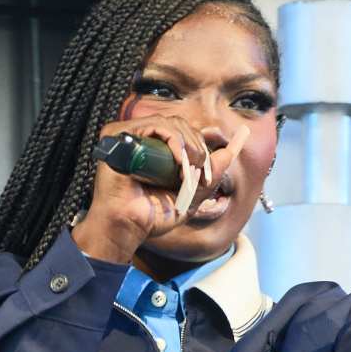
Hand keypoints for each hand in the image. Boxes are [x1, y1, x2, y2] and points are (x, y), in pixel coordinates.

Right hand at [72, 113, 249, 261]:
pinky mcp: (119, 134)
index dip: (202, 146)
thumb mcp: (191, 196)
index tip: (209, 170)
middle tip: (202, 173)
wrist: (127, 227)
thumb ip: (211, 175)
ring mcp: (129, 135)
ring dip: (189, 145)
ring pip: (171, 124)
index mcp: (154, 150)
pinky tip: (179, 160)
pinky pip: (156, 125)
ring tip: (190, 170)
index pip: (185, 134)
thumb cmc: (151, 217)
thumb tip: (231, 151)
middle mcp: (141, 139)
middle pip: (181, 126)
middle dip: (199, 148)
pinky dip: (174, 140)